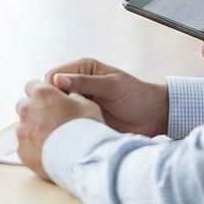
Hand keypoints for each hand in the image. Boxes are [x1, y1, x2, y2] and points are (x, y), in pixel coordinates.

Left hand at [15, 79, 103, 181]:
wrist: (82, 159)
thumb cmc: (86, 129)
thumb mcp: (87, 104)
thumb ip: (73, 96)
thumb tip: (69, 95)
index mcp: (42, 94)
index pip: (32, 85)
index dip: (43, 93)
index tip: (51, 100)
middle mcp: (27, 109)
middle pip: (24, 105)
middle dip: (34, 110)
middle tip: (51, 119)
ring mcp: (22, 130)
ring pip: (23, 125)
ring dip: (33, 129)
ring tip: (52, 139)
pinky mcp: (21, 150)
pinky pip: (24, 144)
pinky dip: (33, 146)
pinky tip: (48, 151)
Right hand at [45, 58, 167, 137]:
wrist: (153, 117)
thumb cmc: (136, 96)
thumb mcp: (111, 86)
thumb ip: (85, 82)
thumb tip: (57, 79)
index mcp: (82, 69)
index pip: (52, 76)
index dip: (51, 89)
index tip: (59, 102)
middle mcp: (77, 85)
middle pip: (51, 94)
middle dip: (52, 105)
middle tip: (63, 117)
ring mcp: (79, 103)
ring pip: (56, 110)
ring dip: (59, 119)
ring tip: (69, 127)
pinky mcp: (82, 120)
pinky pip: (66, 124)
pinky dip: (66, 129)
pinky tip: (72, 135)